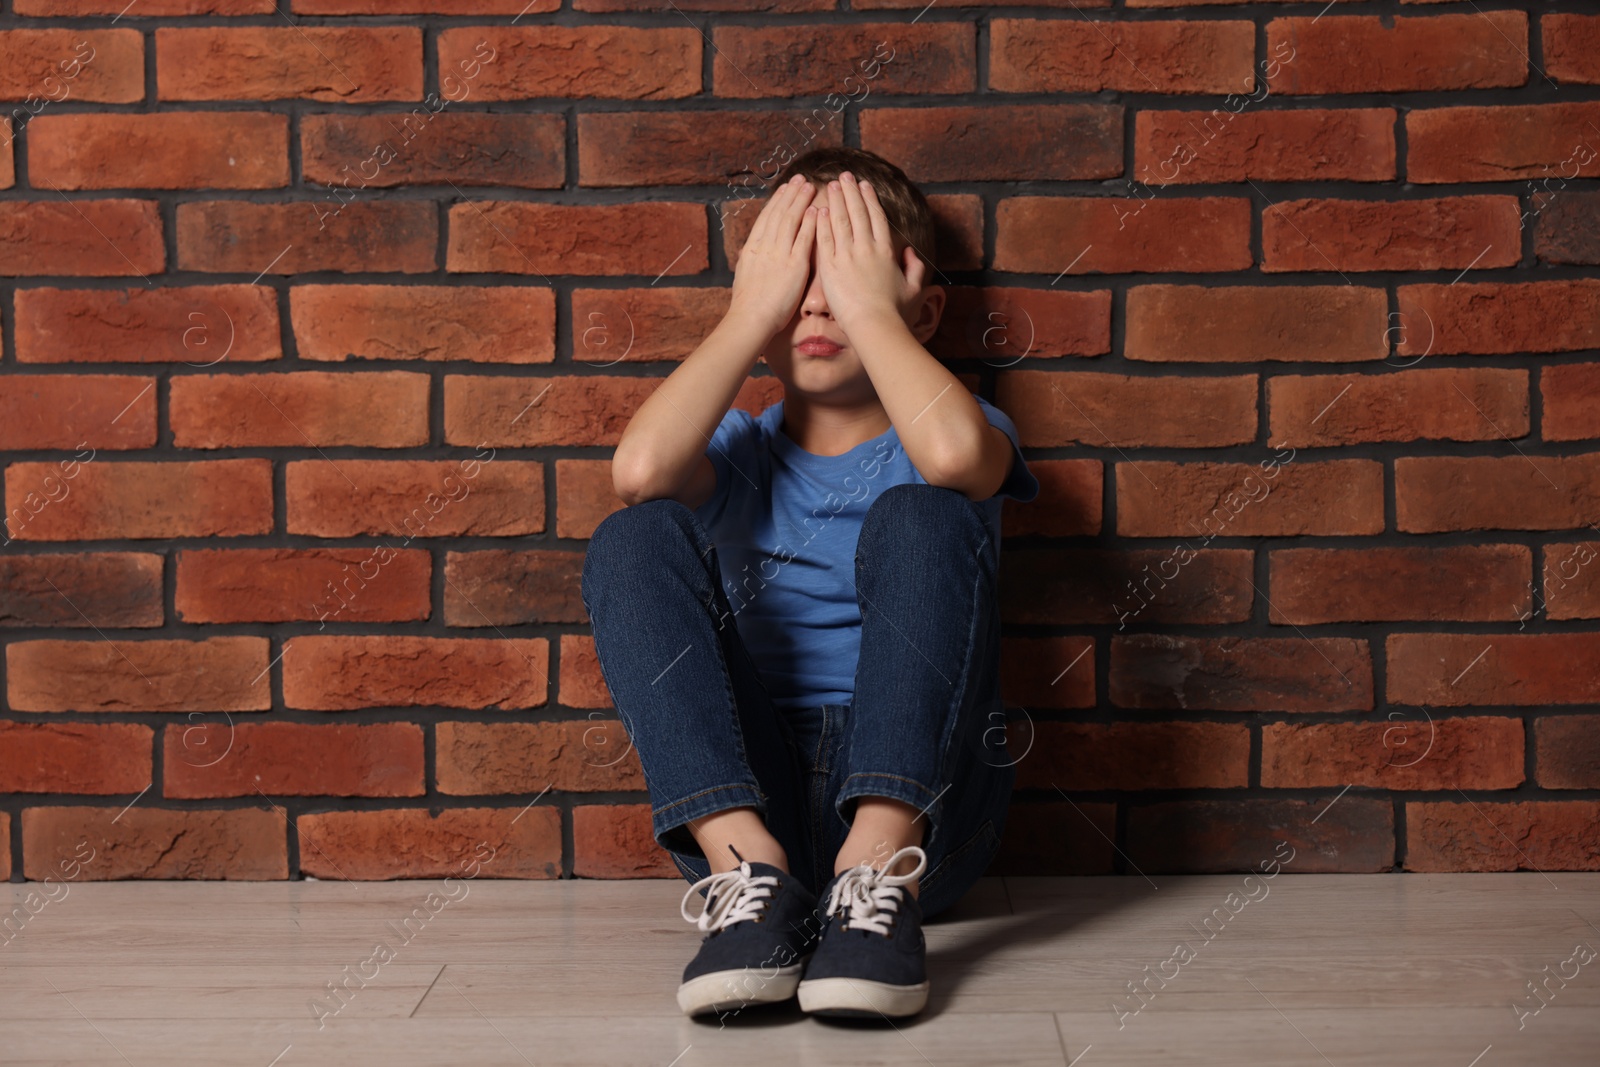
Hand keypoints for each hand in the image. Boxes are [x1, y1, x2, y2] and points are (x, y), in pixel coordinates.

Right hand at [728, 174, 819, 335]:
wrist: (751, 318)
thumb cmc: (748, 305)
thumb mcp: (745, 275)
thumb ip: (753, 260)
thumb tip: (754, 252)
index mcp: (752, 248)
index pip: (766, 217)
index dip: (777, 200)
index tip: (785, 188)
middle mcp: (765, 247)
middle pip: (779, 213)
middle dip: (790, 194)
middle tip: (800, 178)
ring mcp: (779, 254)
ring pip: (790, 220)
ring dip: (800, 201)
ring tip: (809, 186)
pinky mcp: (794, 265)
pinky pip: (803, 239)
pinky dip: (809, 223)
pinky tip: (816, 210)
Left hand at [814, 171, 925, 331]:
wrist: (874, 325)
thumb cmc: (895, 313)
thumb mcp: (914, 289)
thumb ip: (914, 267)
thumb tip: (910, 252)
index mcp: (886, 251)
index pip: (876, 218)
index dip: (869, 199)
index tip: (864, 186)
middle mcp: (866, 249)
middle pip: (857, 213)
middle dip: (850, 192)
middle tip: (844, 176)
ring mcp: (847, 256)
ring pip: (840, 221)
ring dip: (835, 200)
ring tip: (830, 185)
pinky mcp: (830, 268)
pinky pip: (825, 239)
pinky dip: (822, 223)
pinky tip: (818, 210)